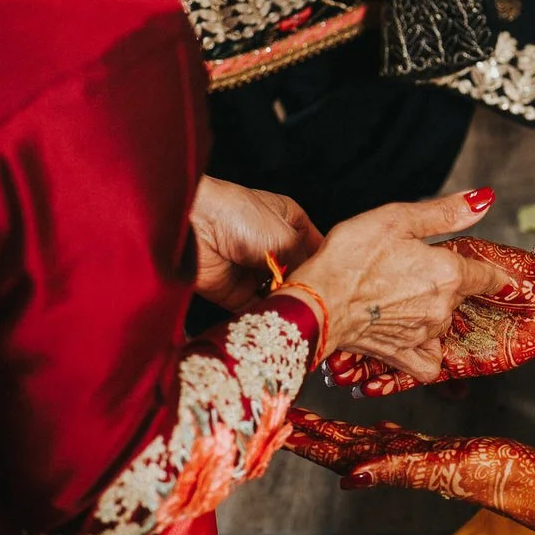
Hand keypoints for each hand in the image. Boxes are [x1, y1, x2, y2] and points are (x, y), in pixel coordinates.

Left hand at [191, 177, 322, 311]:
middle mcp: (272, 246)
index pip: (317, 247)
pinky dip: (268, 315)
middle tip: (324, 305)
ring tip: (304, 315)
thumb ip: (306, 264)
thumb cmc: (239, 215)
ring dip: (288, 303)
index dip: (329, 265)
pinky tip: (281, 318)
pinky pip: (257, 308)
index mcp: (289, 222)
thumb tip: (317, 288)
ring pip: (279, 294)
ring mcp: (252, 270)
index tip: (342, 284)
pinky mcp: (234, 292)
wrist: (192, 225)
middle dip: (308, 288)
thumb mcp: (285, 236)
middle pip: (299, 274)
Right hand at [281, 191, 517, 383]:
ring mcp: (424, 335)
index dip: (498, 276)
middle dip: (450, 285)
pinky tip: (417, 340)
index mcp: (447, 273)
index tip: (509, 280)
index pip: (488, 276)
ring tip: (406, 298)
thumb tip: (484, 200)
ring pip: (443, 324)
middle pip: (461, 296)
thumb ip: (446, 213)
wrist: (316, 301)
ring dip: (434, 313)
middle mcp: (442, 308)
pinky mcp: (402, 355)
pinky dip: (428, 354)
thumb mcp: (397, 219)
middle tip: (422, 272)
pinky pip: (428, 362)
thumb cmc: (350, 256)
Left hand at [287, 410, 534, 526]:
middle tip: (272, 405)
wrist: (528, 480)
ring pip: (358, 440)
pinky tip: (364, 421)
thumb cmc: (490, 473)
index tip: (274, 420)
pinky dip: (367, 428)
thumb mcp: (440, 468)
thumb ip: (395, 469)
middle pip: (338, 444)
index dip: (304, 438)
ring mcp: (410, 456)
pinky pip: (389, 437)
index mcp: (391, 464)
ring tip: (303, 411)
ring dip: (328, 428)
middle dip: (305, 428)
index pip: (335, 451)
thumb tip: (346, 480)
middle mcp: (394, 462)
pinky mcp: (430, 449)